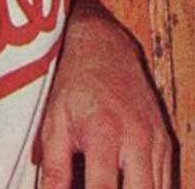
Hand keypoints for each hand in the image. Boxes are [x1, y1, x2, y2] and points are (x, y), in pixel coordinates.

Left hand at [35, 0, 173, 188]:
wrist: (104, 46)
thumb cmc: (74, 83)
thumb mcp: (54, 121)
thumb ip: (55, 168)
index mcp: (104, 132)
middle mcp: (137, 139)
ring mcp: (157, 142)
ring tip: (108, 185)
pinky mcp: (167, 143)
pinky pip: (166, 183)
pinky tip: (126, 184)